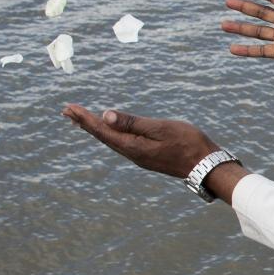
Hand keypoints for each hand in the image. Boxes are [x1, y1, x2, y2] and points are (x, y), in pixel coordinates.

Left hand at [62, 105, 219, 178]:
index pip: (103, 130)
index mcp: (133, 147)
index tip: (70, 108)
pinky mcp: (147, 156)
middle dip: (84, 123)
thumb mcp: (161, 128)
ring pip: (111, 140)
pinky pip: (121, 143)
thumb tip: (105, 116)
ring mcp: (140, 156)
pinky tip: (109, 131)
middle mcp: (132, 154)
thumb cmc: (188, 143)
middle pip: (103, 136)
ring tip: (80, 120)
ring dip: (95, 128)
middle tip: (67, 111)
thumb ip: (133, 122)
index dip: (85, 119)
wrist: (206, 166)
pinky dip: (109, 133)